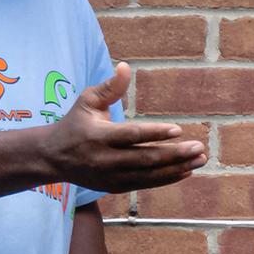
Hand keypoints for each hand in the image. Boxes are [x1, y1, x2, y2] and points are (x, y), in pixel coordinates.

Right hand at [39, 69, 206, 195]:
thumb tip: (125, 66)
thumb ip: (110, 87)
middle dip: (174, 154)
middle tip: (199, 148)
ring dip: (177, 168)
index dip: (154, 133)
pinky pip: (145, 184)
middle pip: (145, 158)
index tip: (178, 130)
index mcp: (97, 136)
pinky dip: (167, 179)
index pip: (131, 135)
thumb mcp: (87, 102)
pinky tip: (186, 171)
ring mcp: (110, 176)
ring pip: (148, 175)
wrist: (53, 157)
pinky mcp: (115, 187)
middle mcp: (104, 159)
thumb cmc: (75, 123)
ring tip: (200, 160)